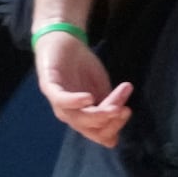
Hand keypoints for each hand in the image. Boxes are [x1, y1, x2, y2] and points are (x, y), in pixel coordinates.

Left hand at [34, 31, 131, 146]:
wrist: (64, 42)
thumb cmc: (83, 67)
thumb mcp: (102, 87)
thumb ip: (109, 102)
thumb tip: (122, 114)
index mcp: (83, 116)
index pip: (99, 134)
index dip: (115, 126)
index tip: (128, 110)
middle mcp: (69, 114)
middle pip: (90, 129)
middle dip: (110, 121)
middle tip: (126, 108)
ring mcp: (58, 102)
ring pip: (78, 118)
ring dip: (99, 115)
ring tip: (115, 107)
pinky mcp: (49, 86)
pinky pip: (61, 100)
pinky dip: (75, 102)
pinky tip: (89, 98)